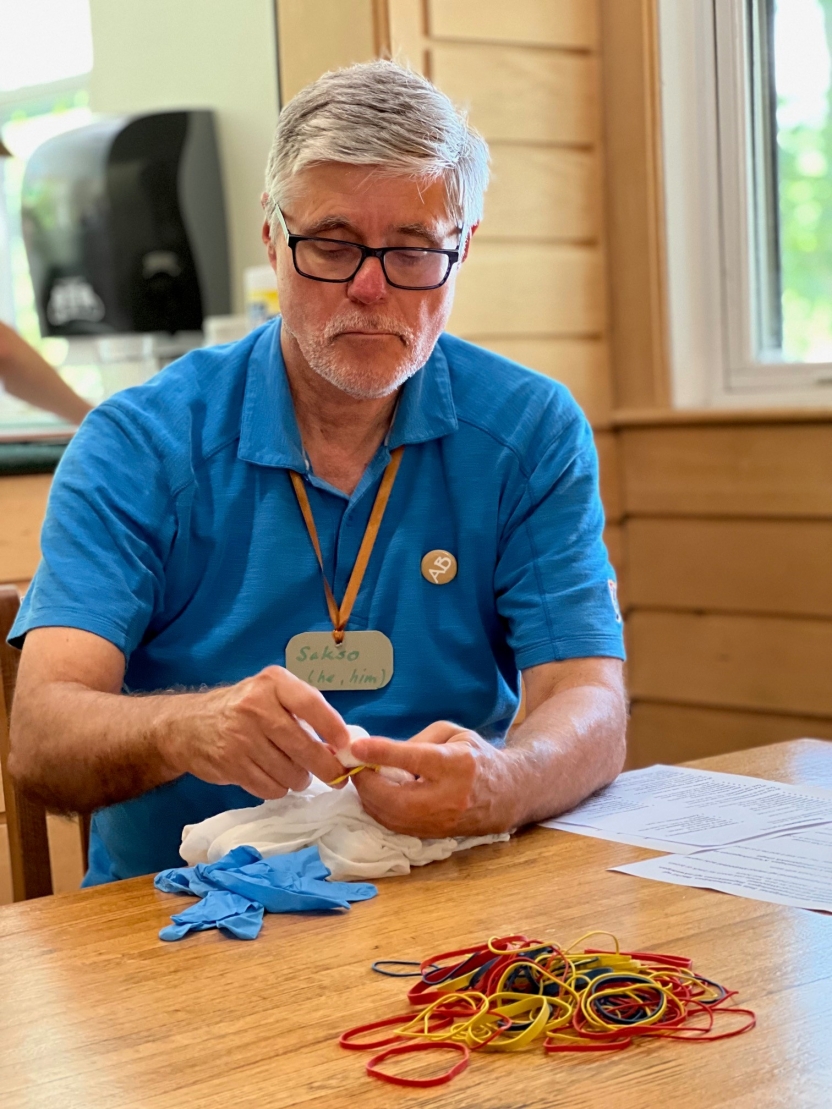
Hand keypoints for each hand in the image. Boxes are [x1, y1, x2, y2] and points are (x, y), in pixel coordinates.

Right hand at [167, 666, 350, 798]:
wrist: (189, 726)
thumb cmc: (243, 709)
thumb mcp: (271, 696)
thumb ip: (304, 714)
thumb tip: (341, 747)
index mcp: (272, 683)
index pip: (310, 703)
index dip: (333, 728)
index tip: (347, 746)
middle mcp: (255, 706)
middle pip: (303, 746)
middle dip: (326, 767)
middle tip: (336, 776)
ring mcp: (241, 737)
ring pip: (289, 772)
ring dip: (299, 779)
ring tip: (296, 772)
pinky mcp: (230, 764)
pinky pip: (269, 788)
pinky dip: (279, 788)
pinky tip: (275, 778)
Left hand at [350, 721, 518, 837]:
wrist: (508, 794)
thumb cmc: (477, 757)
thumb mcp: (453, 734)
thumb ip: (417, 741)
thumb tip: (381, 753)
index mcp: (456, 764)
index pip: (414, 760)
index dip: (382, 754)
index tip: (355, 748)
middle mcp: (449, 798)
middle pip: (395, 798)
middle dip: (366, 783)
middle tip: (353, 766)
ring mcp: (441, 822)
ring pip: (392, 818)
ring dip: (369, 798)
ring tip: (363, 778)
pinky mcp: (433, 836)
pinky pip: (396, 827)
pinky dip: (379, 810)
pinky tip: (376, 795)